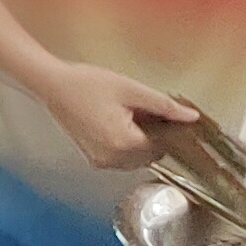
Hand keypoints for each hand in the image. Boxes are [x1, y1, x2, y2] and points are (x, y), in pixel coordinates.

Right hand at [34, 63, 195, 170]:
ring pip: (138, 159)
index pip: (164, 146)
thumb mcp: (131, 89)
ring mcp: (101, 161)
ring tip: (131, 116)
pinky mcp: (94, 159)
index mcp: (124, 143)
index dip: (171, 131)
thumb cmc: (88, 84)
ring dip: (142, 142)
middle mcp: (112, 159)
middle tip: (147, 111)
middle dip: (155, 136)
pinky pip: (122, 158)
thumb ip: (165, 106)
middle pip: (152, 155)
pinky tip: (119, 124)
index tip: (171, 116)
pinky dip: (127, 145)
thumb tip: (192, 118)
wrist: (53, 85)